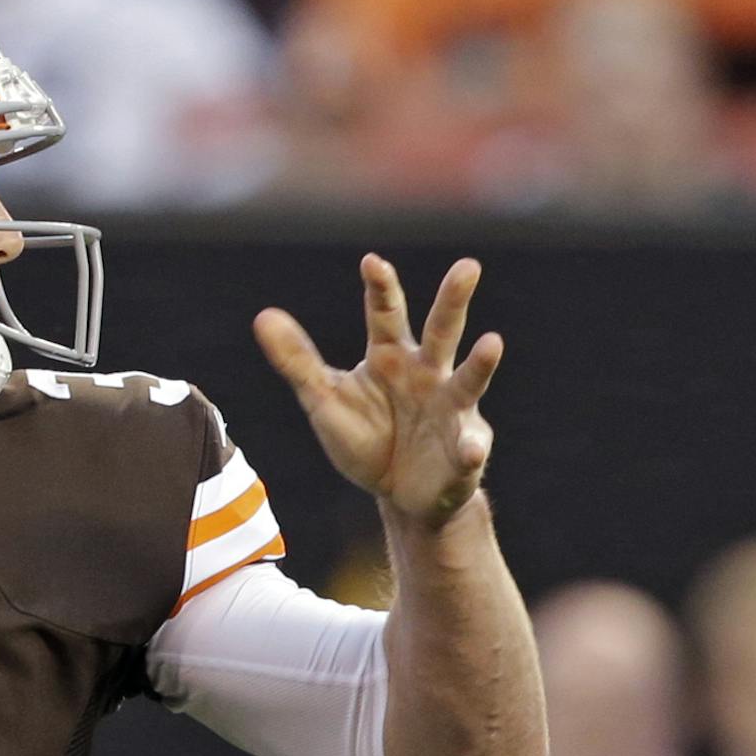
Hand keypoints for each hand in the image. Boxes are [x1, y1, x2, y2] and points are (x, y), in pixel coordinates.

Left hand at [254, 256, 503, 525]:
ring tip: (492, 343)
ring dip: (480, 364)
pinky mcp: (466, 451)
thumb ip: (297, 361)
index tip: (372, 262)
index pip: (385, 315)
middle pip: (442, 331)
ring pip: (469, 381)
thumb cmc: (365, 436)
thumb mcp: (324, 399)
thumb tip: (263, 316)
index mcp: (391, 357)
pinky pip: (470, 449)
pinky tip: (469, 449)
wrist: (398, 493)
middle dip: (453, 300)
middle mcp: (428, 374)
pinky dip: (471, 450)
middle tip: (467, 266)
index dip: (381, 289)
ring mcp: (452, 410)